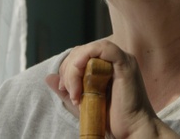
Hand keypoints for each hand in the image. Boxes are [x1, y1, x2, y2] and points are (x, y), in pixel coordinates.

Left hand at [45, 39, 179, 137]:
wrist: (131, 131)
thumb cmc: (110, 120)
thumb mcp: (83, 102)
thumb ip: (68, 88)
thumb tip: (49, 77)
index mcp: (107, 65)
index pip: (81, 55)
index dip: (68, 68)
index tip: (66, 89)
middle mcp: (115, 60)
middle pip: (82, 50)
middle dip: (69, 69)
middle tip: (70, 92)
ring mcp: (122, 59)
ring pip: (89, 49)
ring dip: (75, 68)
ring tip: (76, 92)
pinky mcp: (126, 63)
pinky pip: (103, 48)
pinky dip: (86, 59)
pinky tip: (80, 80)